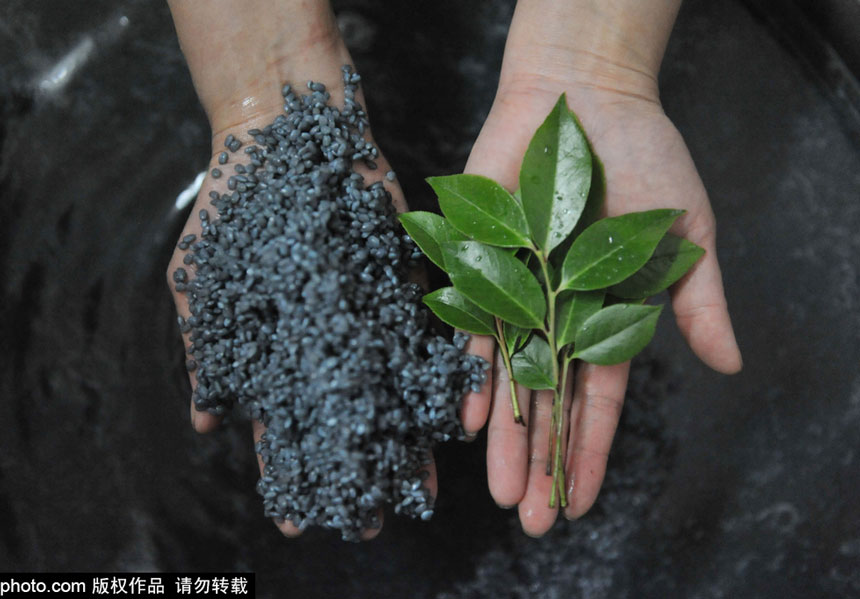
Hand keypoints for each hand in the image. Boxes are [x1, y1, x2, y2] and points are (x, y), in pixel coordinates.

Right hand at [165, 0, 430, 539]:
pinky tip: (446, 417)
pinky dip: (434, 376)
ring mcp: (367, 317)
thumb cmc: (233, 209)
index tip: (301, 519)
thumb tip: (205, 423)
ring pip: (389, 390)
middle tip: (372, 519)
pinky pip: (423, 338)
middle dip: (358, 467)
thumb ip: (205, 349)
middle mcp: (328, 342)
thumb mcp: (203, 280)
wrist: (281, 136)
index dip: (293, 471)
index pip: (288, 424)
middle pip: (346, 418)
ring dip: (401, 438)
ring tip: (414, 487)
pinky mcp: (403, 286)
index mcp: (279, 348)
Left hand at [458, 0, 741, 535]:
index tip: (583, 502)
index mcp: (608, 315)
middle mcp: (558, 314)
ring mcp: (516, 293)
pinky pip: (471, 328)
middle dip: (542, 461)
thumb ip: (698, 301)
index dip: (592, 451)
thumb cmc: (644, 157)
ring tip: (501, 492)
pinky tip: (471, 419)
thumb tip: (732, 365)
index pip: (601, 399)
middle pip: (549, 402)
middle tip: (531, 520)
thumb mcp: (687, 233)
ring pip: (510, 379)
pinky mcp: (478, 264)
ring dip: (506, 436)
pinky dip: (471, 372)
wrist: (582, 95)